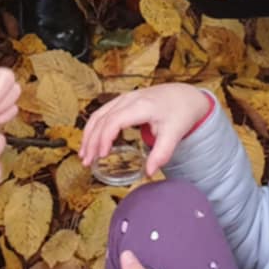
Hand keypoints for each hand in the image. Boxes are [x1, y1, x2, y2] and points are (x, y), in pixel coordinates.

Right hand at [80, 84, 213, 176]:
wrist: (184, 95)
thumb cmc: (180, 112)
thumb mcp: (174, 134)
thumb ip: (161, 154)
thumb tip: (148, 173)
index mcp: (142, 106)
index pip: (115, 120)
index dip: (105, 138)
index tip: (102, 155)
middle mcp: (129, 99)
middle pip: (102, 119)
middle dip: (91, 141)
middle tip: (87, 162)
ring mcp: (124, 98)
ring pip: (98, 115)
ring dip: (88, 135)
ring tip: (84, 155)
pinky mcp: (122, 101)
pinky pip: (102, 113)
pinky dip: (93, 128)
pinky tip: (90, 142)